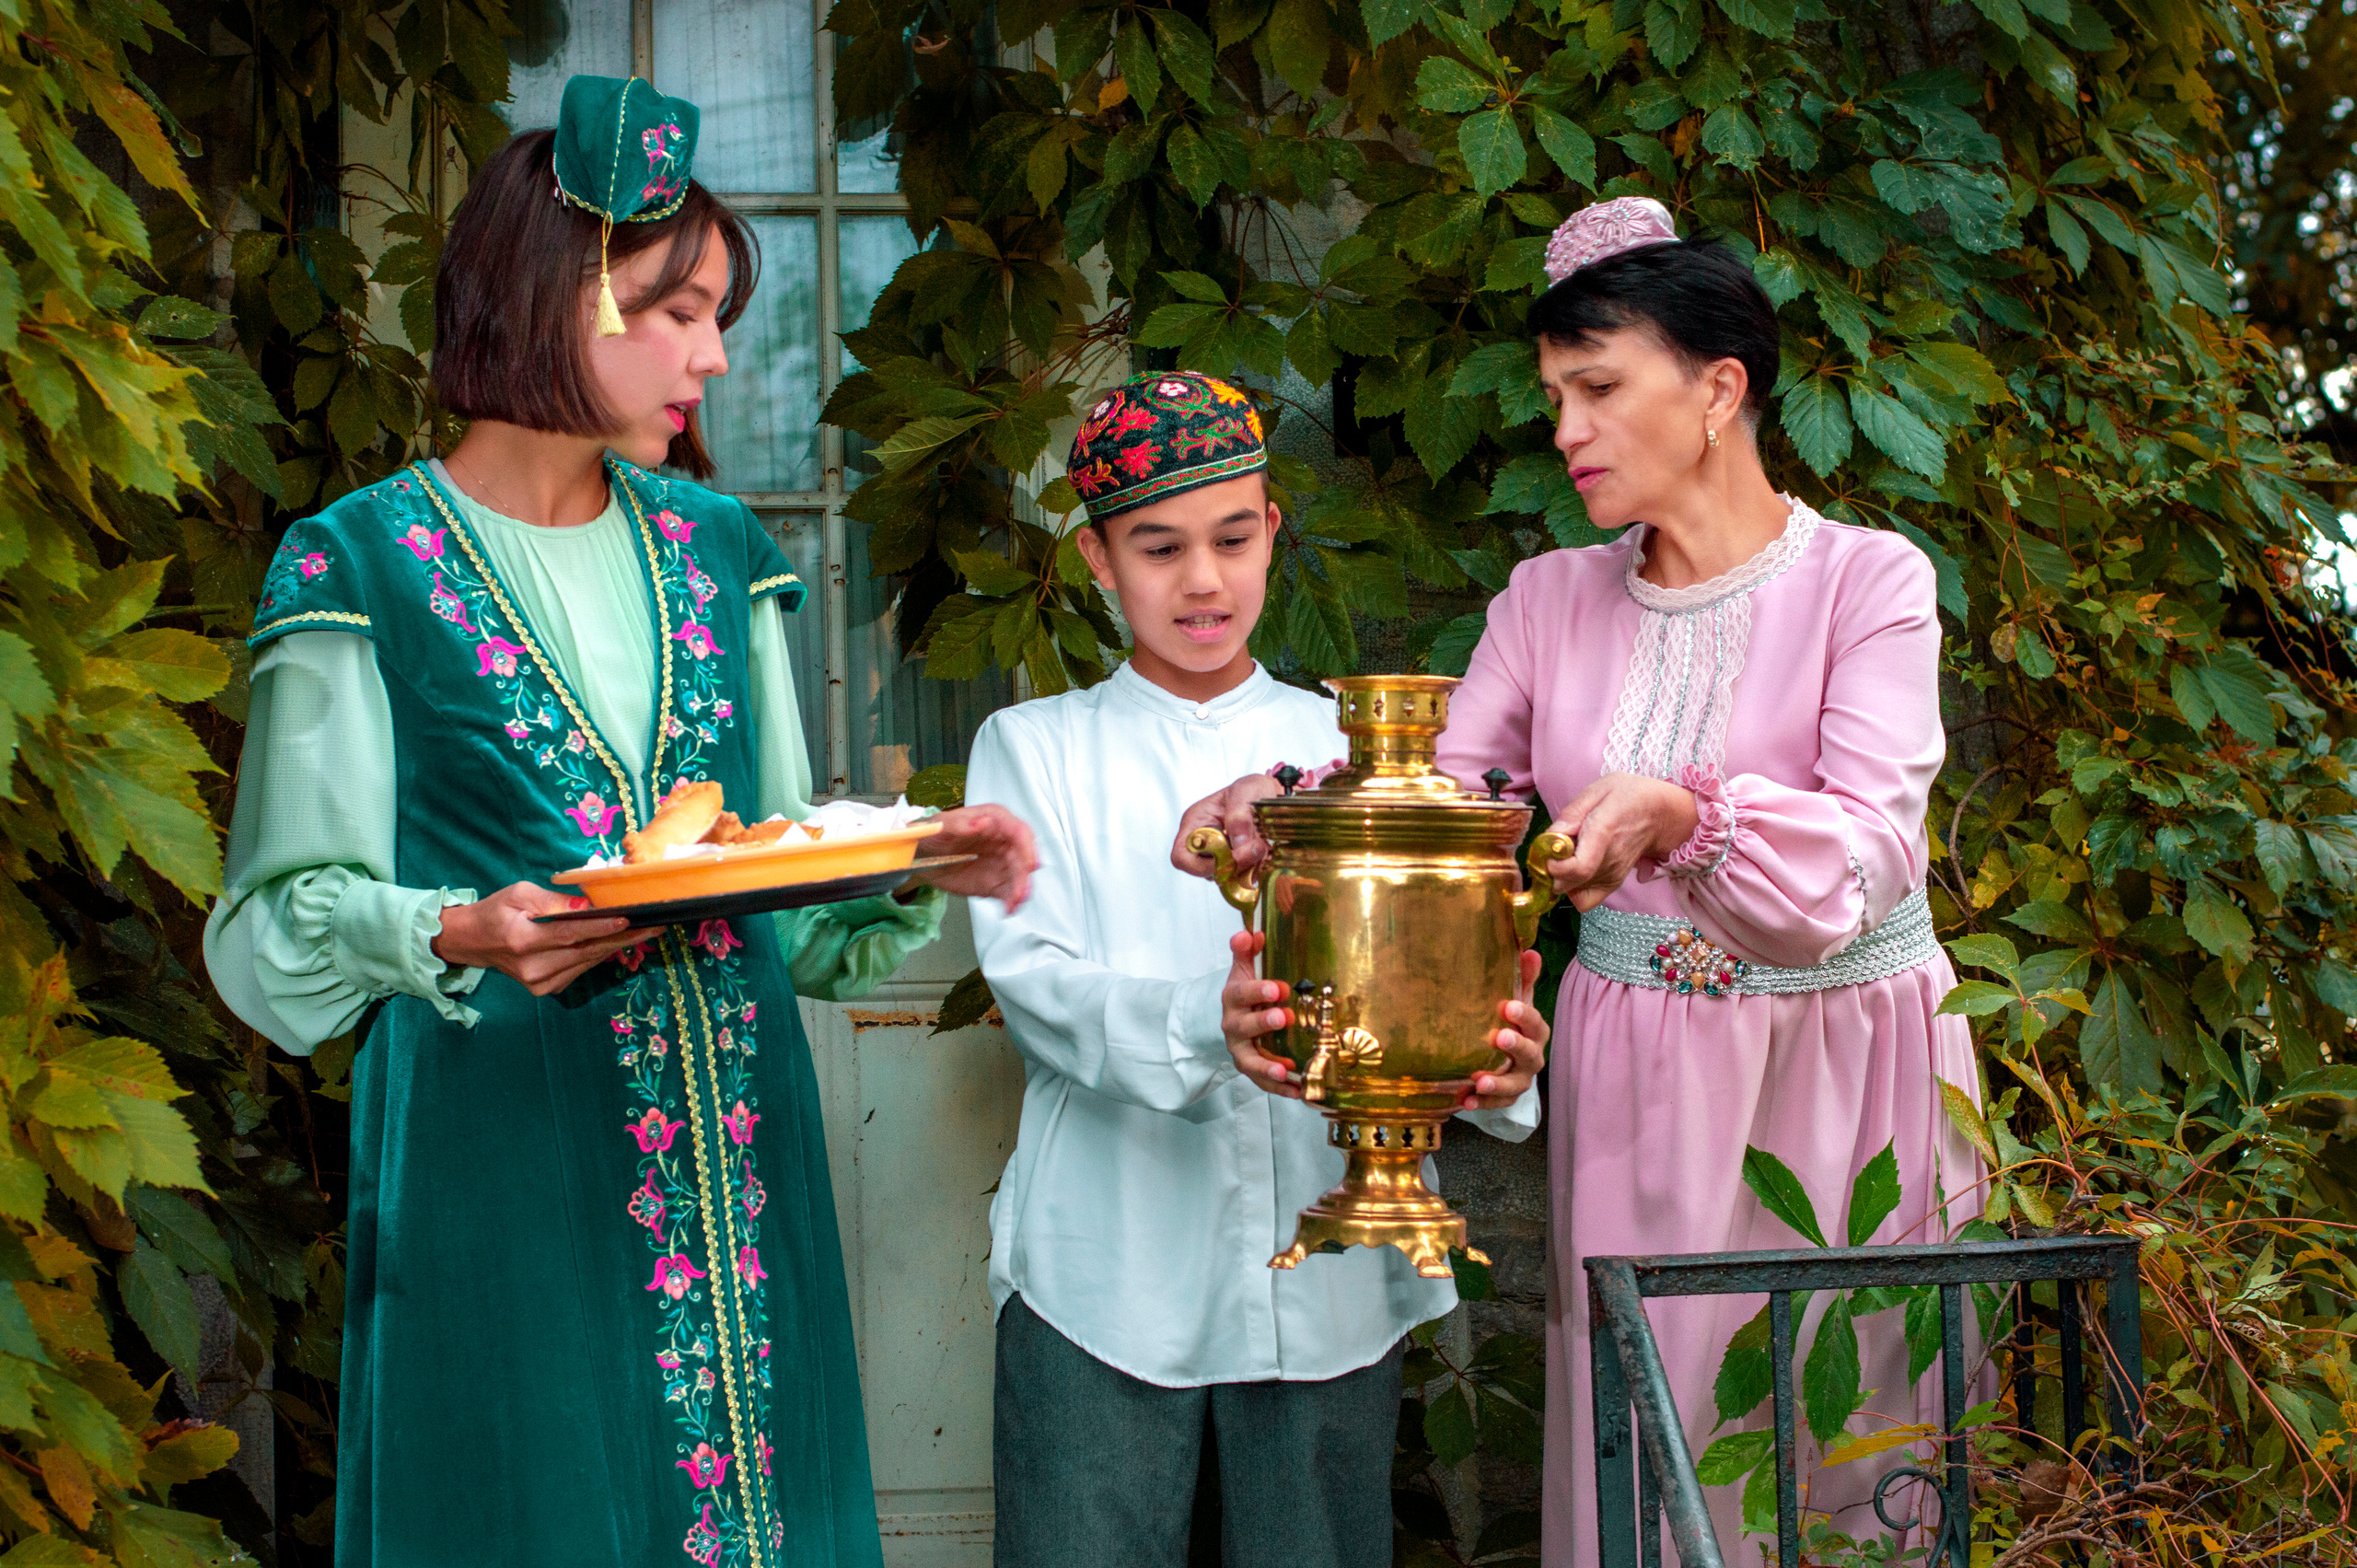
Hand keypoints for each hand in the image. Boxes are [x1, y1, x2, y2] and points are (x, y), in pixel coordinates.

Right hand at [432, 882, 657, 996]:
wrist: (473, 942)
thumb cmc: (496, 911)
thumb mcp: (518, 894)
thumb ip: (552, 900)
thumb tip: (586, 905)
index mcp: (521, 941)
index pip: (568, 934)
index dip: (599, 928)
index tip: (628, 919)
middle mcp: (533, 968)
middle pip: (586, 951)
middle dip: (624, 937)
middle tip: (656, 925)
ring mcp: (540, 984)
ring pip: (588, 962)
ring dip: (618, 946)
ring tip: (647, 930)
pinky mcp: (547, 990)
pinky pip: (581, 969)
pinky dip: (600, 954)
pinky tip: (620, 941)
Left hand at [910, 805, 1039, 909]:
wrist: (922, 857)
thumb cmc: (932, 835)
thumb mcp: (940, 826)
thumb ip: (961, 823)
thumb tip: (984, 822)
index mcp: (994, 820)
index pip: (1019, 831)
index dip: (1028, 848)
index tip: (1029, 865)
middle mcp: (1003, 841)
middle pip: (1023, 857)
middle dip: (1024, 876)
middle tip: (1020, 892)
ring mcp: (1001, 862)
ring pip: (1020, 876)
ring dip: (1021, 890)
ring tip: (1014, 903)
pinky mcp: (996, 881)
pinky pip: (1009, 891)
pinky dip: (1012, 901)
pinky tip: (1008, 908)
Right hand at [1173, 773, 1284, 878]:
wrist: (1274, 796)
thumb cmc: (1254, 790)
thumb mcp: (1247, 791)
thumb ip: (1239, 815)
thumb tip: (1238, 845)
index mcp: (1196, 822)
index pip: (1181, 856)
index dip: (1201, 865)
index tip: (1228, 858)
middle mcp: (1204, 843)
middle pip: (1205, 872)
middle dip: (1233, 866)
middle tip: (1256, 850)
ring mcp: (1221, 856)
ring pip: (1226, 878)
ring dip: (1248, 868)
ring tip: (1263, 846)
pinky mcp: (1237, 865)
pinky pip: (1243, 880)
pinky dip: (1257, 871)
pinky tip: (1266, 853)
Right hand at [1220, 930, 1301, 1098]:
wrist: (1232, 1020)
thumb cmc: (1245, 993)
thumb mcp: (1243, 970)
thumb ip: (1246, 951)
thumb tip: (1252, 932)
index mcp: (1233, 999)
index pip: (1241, 993)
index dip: (1257, 991)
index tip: (1278, 988)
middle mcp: (1233, 1026)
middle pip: (1243, 1027)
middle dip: (1263, 1022)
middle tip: (1284, 1017)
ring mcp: (1241, 1050)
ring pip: (1249, 1060)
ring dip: (1267, 1066)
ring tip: (1286, 1070)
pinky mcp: (1251, 1069)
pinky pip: (1262, 1081)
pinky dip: (1278, 1087)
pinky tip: (1297, 1090)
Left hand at [1461, 948, 1548, 1109]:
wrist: (1502, 1057)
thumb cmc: (1507, 1022)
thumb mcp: (1514, 999)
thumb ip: (1522, 978)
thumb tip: (1529, 949)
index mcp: (1535, 1032)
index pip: (1536, 1024)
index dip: (1525, 1016)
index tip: (1508, 1006)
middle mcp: (1532, 1058)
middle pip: (1531, 1055)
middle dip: (1516, 1047)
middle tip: (1498, 1038)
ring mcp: (1519, 1080)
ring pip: (1514, 1085)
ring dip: (1498, 1083)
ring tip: (1480, 1081)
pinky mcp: (1504, 1098)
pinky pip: (1496, 1104)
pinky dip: (1482, 1103)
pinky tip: (1465, 1100)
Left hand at [1540, 772, 1699, 911]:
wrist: (1661, 814)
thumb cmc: (1629, 797)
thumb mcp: (1599, 789)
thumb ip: (1572, 813)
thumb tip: (1551, 836)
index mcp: (1603, 832)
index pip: (1578, 868)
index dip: (1554, 866)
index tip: (1548, 849)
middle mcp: (1609, 861)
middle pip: (1568, 883)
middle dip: (1549, 869)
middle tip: (1553, 848)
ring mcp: (1613, 876)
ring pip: (1571, 891)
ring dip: (1559, 876)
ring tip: (1568, 853)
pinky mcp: (1613, 885)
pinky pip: (1583, 900)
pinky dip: (1572, 889)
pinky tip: (1574, 869)